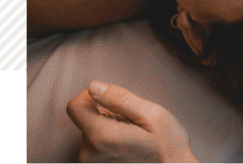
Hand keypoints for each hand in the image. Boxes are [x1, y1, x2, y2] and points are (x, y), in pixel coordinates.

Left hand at [66, 81, 199, 162]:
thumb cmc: (167, 146)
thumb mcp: (151, 115)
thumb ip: (118, 98)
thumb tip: (93, 87)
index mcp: (101, 137)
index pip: (74, 105)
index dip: (91, 96)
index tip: (111, 100)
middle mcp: (91, 153)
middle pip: (83, 115)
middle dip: (103, 110)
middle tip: (128, 120)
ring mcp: (93, 162)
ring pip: (90, 126)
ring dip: (107, 123)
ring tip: (130, 132)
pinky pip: (94, 140)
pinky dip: (108, 135)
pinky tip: (126, 141)